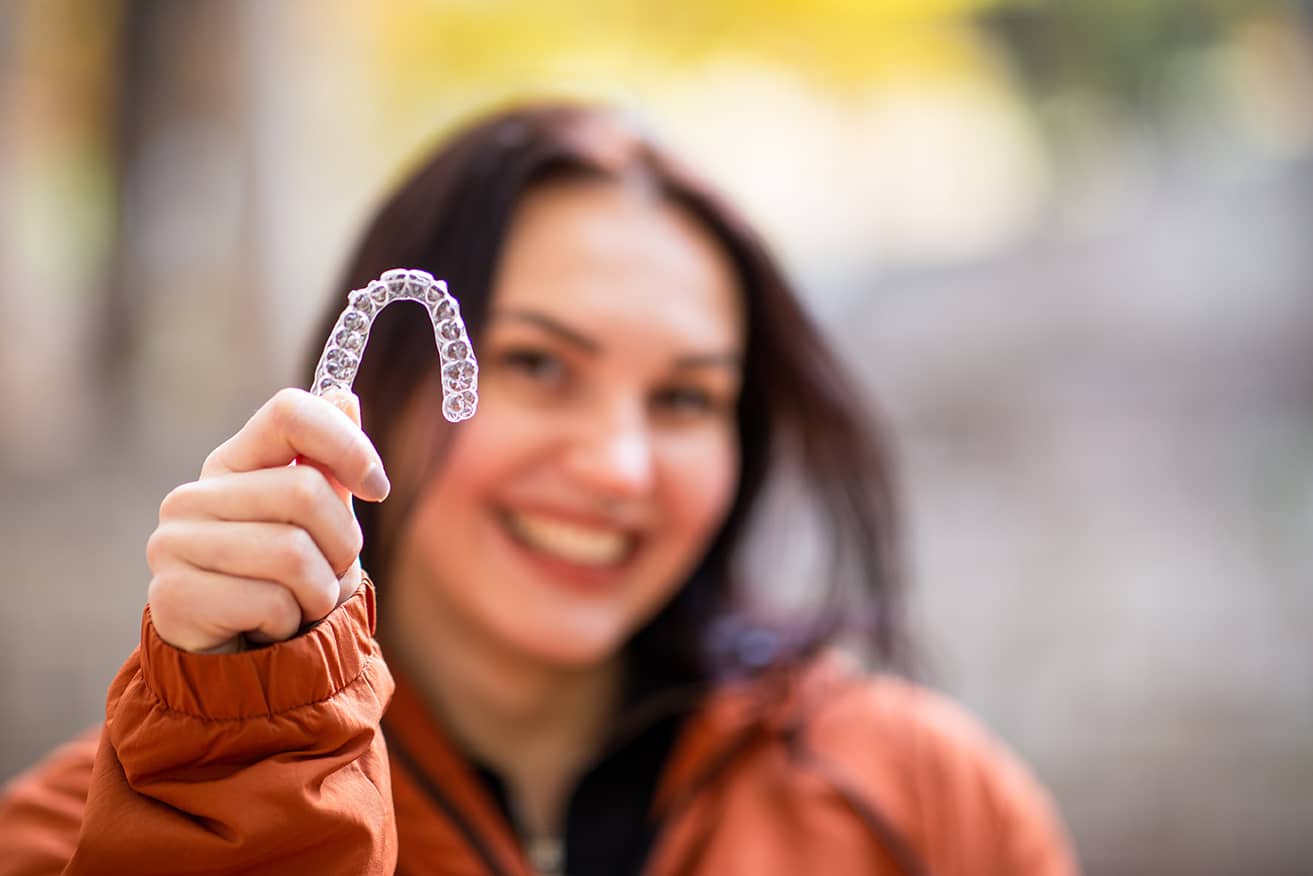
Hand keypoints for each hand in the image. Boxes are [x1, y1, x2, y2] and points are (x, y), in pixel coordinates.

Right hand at [145, 387, 390, 652]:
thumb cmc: (286, 585)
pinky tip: (267, 628)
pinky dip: (289, 622)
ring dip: (318, 591)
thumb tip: (345, 397)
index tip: (378, 487)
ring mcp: (174, 544)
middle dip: (341, 546)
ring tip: (298, 604)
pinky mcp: (172, 596)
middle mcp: (194, 496)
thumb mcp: (320, 523)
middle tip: (327, 575)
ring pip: (292, 552)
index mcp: (233, 464)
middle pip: (305, 490)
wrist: (242, 666)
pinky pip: (270, 601)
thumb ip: (329, 465)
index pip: (290, 413)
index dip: (347, 444)